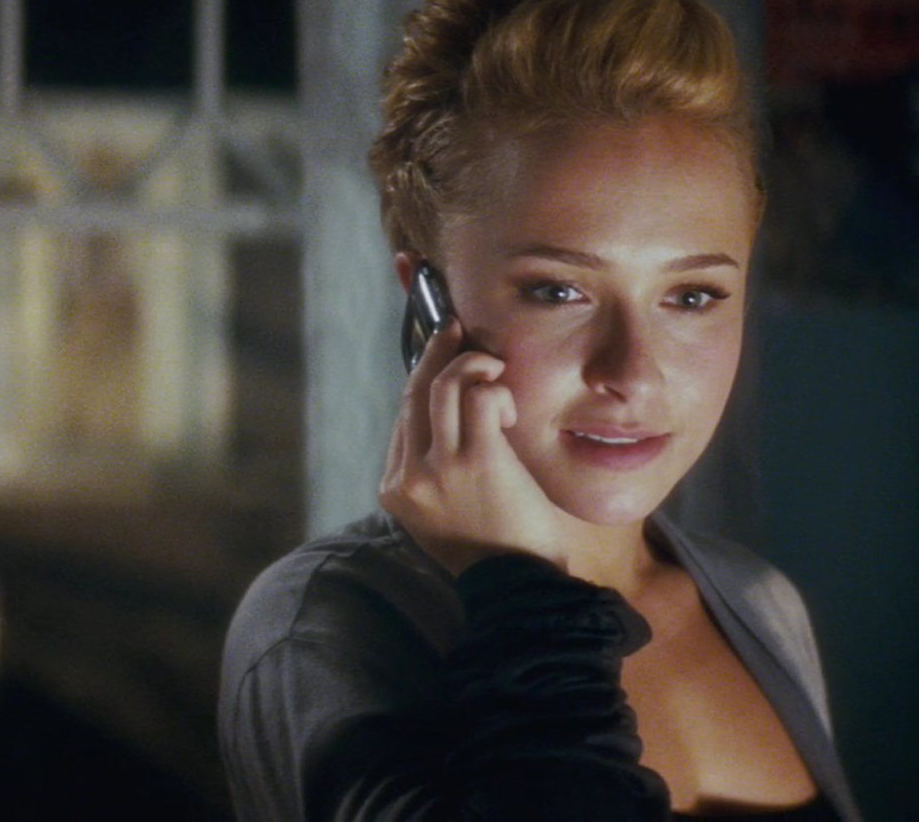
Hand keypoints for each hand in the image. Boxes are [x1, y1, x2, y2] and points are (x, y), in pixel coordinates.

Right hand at [379, 319, 568, 574]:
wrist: (521, 589)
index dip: (422, 382)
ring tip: (493, 368)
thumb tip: (451, 413)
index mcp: (396, 490)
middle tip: (454, 328)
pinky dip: (495, 390)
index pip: (404, 418)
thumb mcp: (446, 513)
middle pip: (415, 393)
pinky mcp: (475, 461)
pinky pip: (479, 398)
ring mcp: (439, 468)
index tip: (441, 360)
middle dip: (437, 353)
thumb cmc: (496, 549)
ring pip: (444, 386)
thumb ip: (437, 469)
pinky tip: (508, 408)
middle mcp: (409, 477)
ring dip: (471, 366)